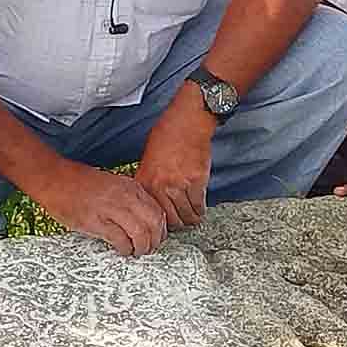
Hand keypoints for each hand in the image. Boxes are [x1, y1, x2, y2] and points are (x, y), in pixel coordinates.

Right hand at [36, 161, 167, 257]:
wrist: (54, 178)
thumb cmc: (80, 183)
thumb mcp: (113, 184)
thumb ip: (129, 198)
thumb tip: (143, 218)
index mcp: (130, 187)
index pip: (158, 211)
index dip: (161, 229)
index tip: (157, 238)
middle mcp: (124, 197)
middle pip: (154, 223)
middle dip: (155, 241)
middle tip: (150, 249)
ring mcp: (110, 209)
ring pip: (140, 233)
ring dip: (142, 248)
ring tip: (136, 252)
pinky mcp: (96, 221)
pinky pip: (120, 240)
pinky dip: (125, 249)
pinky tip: (122, 251)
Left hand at [136, 93, 217, 228]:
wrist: (187, 122)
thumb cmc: (167, 135)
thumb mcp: (148, 157)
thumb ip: (148, 179)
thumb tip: (149, 198)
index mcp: (146, 180)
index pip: (150, 211)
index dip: (158, 221)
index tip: (163, 223)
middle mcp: (161, 186)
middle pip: (170, 218)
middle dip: (176, 224)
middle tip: (181, 223)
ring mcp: (179, 185)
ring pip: (186, 215)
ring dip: (190, 219)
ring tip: (192, 219)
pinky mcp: (197, 182)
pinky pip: (199, 205)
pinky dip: (200, 210)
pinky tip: (200, 210)